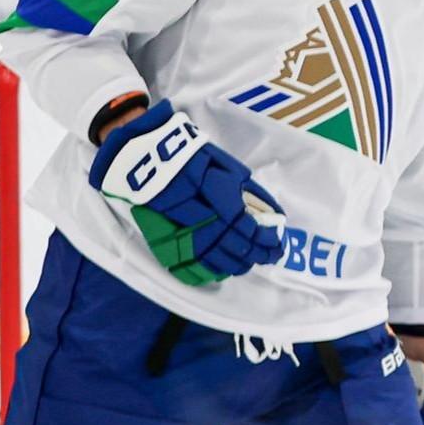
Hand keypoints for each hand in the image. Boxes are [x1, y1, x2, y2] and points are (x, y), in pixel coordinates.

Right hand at [88, 100, 284, 284]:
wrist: (148, 157)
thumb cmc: (196, 159)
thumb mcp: (228, 168)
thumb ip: (252, 193)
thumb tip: (275, 215)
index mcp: (211, 189)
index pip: (242, 224)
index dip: (262, 238)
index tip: (276, 242)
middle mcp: (193, 210)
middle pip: (228, 242)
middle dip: (254, 253)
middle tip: (270, 256)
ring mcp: (174, 224)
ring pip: (210, 255)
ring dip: (235, 262)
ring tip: (251, 263)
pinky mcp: (161, 235)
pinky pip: (188, 259)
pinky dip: (210, 266)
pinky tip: (225, 268)